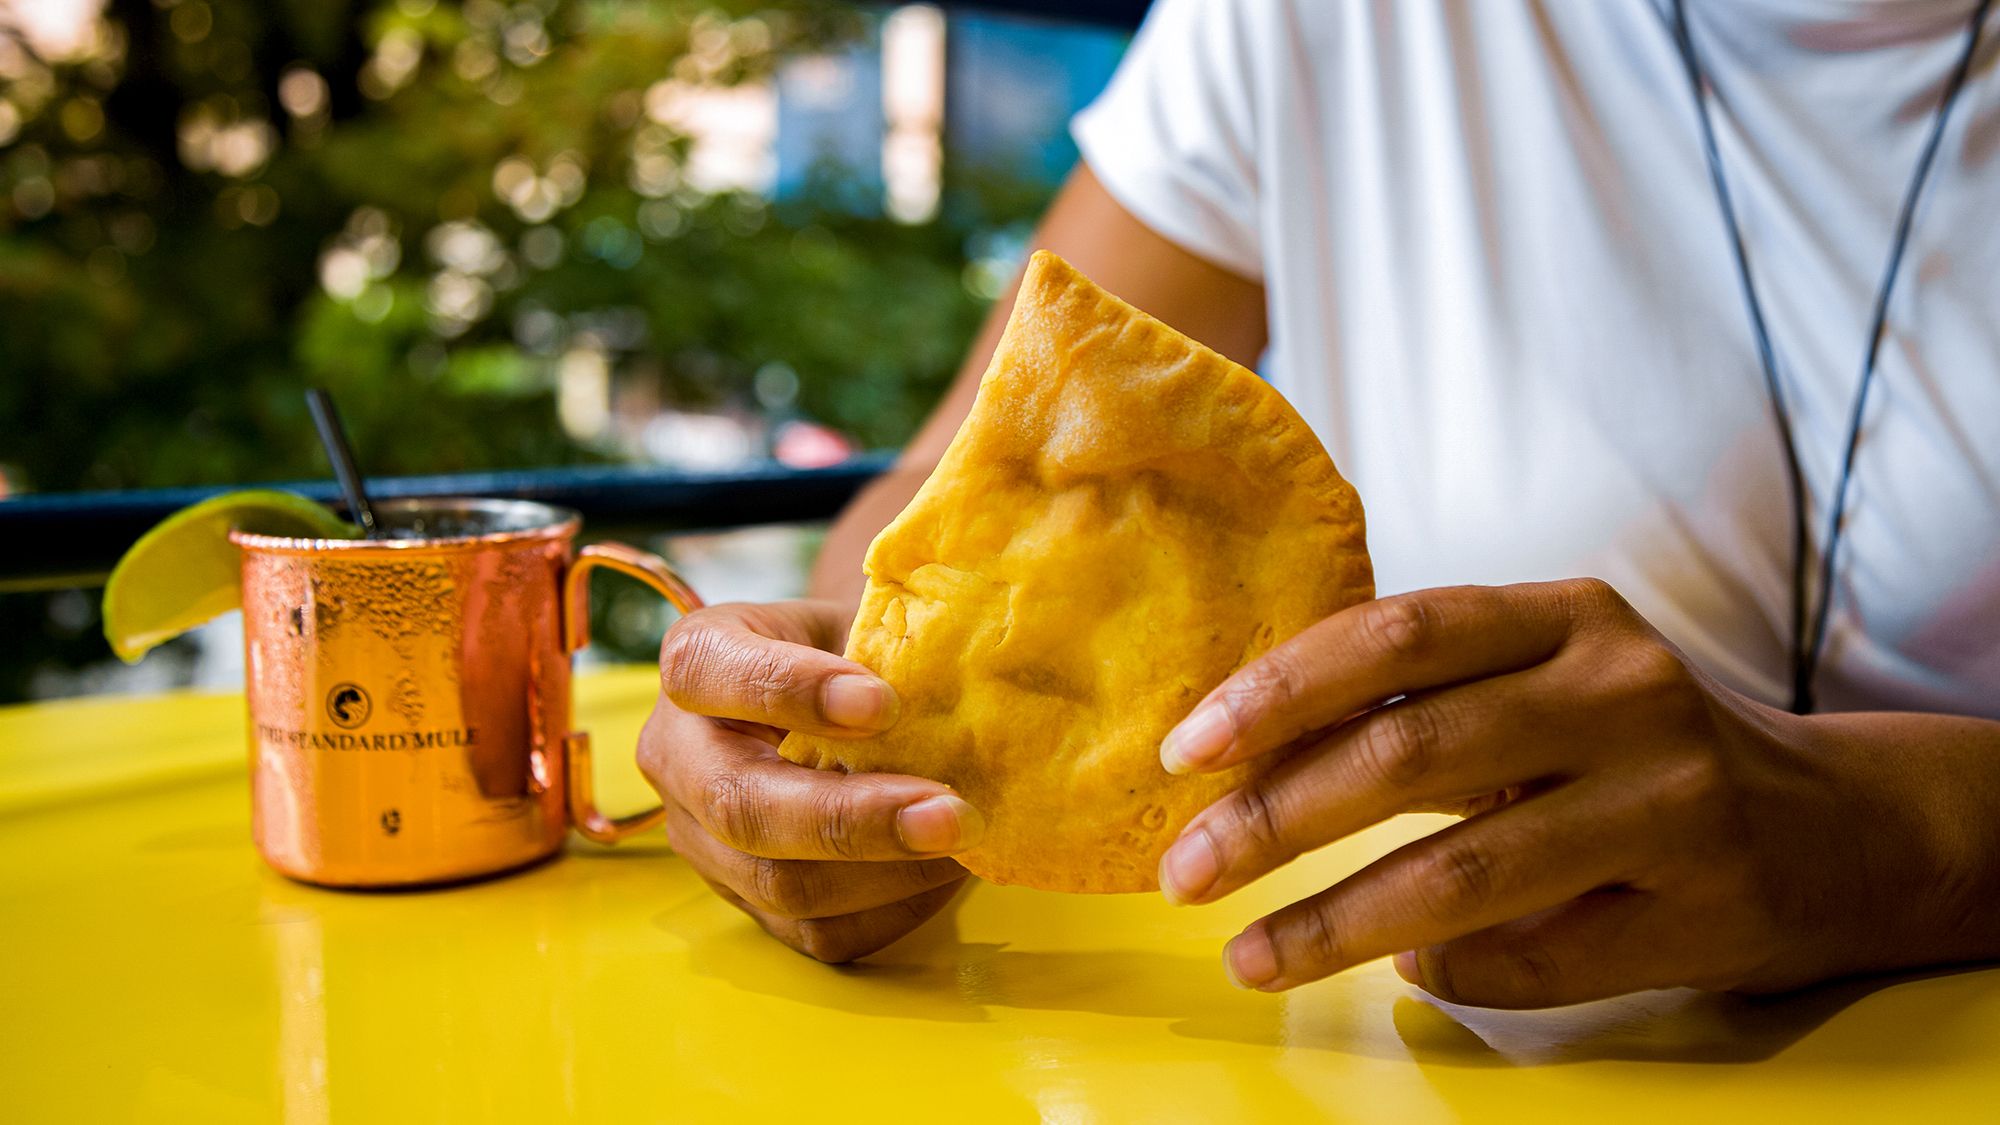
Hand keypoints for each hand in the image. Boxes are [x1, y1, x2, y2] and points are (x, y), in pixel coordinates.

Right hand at [637, 599, 982, 961]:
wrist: (848, 698)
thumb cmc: (858, 649)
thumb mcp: (862, 618)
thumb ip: (890, 643)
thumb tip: (969, 689)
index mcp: (697, 659)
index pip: (708, 671)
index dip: (790, 690)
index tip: (884, 703)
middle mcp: (678, 754)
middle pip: (739, 806)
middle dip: (852, 818)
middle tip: (952, 813)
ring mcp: (703, 840)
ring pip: (779, 883)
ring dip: (886, 872)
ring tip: (965, 838)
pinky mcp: (749, 902)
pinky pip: (817, 932)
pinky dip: (892, 907)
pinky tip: (945, 871)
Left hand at [1155, 579, 1999, 1007]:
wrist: (1825, 825)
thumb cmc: (1629, 745)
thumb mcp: (1541, 681)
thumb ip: (1419, 704)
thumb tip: (1240, 763)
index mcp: (1564, 616)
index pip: (1395, 636)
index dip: (1279, 690)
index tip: (1186, 750)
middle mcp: (1620, 692)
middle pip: (1409, 754)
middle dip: (1274, 819)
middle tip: (1185, 871)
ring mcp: (1666, 799)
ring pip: (1460, 874)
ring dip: (1333, 924)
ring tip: (1249, 955)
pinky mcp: (1695, 906)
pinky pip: (1530, 955)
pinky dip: (1448, 971)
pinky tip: (1406, 972)